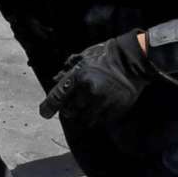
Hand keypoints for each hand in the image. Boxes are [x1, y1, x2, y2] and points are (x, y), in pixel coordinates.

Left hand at [38, 32, 156, 129]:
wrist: (132, 61)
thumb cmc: (106, 56)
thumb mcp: (84, 57)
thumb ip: (69, 70)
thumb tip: (55, 80)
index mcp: (79, 76)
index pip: (57, 97)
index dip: (48, 107)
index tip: (45, 113)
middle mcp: (89, 91)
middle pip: (70, 111)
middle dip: (69, 109)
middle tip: (73, 105)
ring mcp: (103, 102)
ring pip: (85, 119)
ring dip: (83, 115)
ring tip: (88, 107)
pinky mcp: (115, 109)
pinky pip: (100, 121)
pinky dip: (98, 117)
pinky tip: (101, 108)